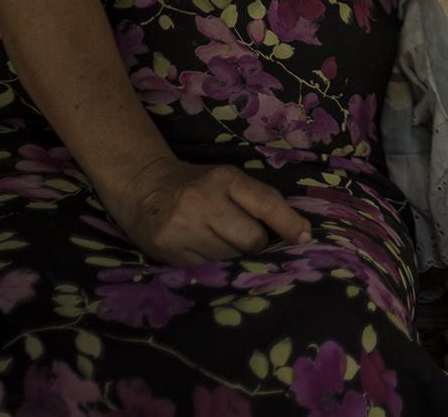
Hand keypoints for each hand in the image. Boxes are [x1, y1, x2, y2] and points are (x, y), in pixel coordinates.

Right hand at [102, 155, 311, 266]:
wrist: (143, 187)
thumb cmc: (196, 185)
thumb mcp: (226, 180)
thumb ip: (256, 201)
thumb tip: (296, 233)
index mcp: (225, 178)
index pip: (266, 203)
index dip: (290, 224)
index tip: (305, 238)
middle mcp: (204, 201)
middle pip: (252, 240)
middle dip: (258, 247)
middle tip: (252, 244)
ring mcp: (185, 227)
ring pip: (230, 259)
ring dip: (237, 260)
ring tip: (227, 249)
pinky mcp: (169, 250)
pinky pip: (207, 269)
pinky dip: (216, 269)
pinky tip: (210, 257)